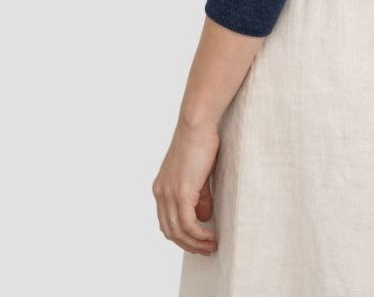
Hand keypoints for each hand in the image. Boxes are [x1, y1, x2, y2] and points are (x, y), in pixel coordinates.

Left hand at [152, 118, 220, 254]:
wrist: (197, 124)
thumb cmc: (201, 143)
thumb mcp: (199, 175)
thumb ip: (200, 197)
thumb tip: (204, 218)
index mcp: (162, 188)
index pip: (166, 222)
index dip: (181, 236)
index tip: (198, 242)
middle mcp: (161, 193)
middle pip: (170, 231)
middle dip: (188, 244)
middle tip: (206, 249)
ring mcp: (169, 194)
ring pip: (178, 231)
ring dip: (195, 243)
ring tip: (211, 246)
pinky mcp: (181, 193)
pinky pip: (188, 224)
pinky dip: (199, 235)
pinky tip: (211, 237)